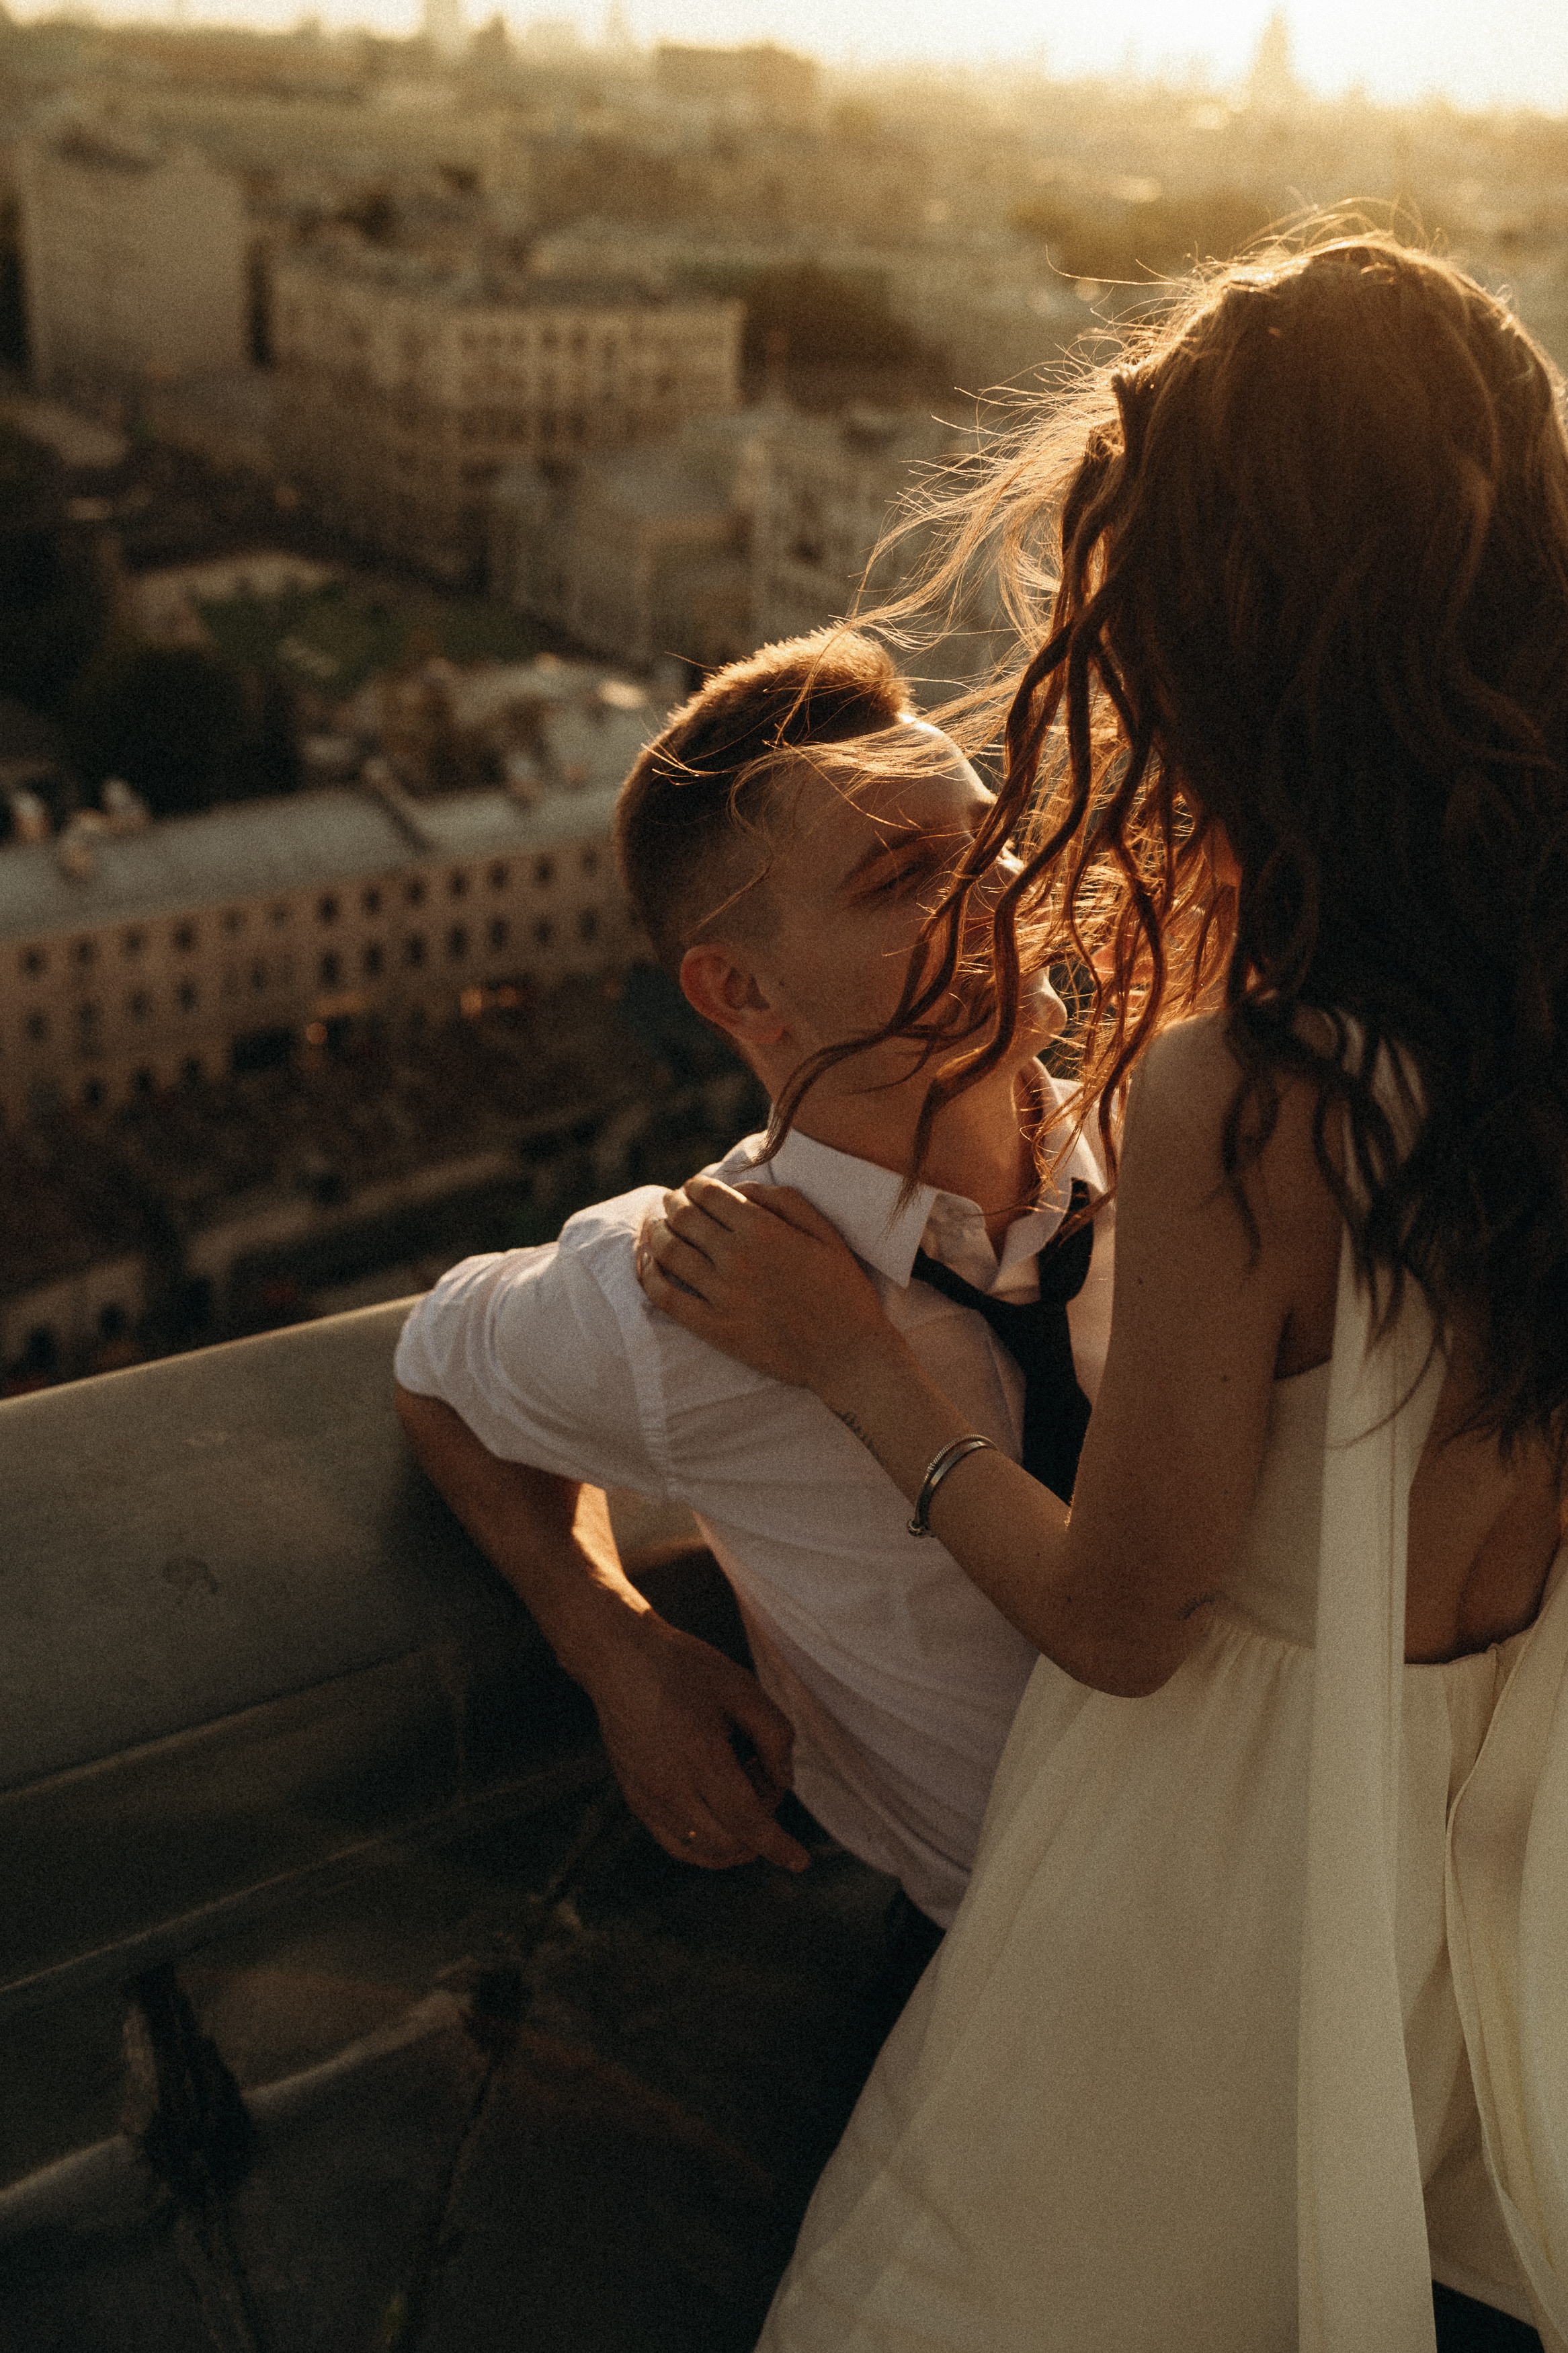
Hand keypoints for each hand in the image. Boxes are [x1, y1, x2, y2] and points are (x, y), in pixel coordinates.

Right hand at [582, 1609, 809, 1873]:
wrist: (619, 1659)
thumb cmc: (683, 1668)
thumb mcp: (743, 1688)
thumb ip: (775, 1736)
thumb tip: (783, 1782)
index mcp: (699, 1756)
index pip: (746, 1822)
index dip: (777, 1845)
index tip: (799, 1862)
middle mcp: (669, 1787)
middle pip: (728, 1842)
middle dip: (760, 1827)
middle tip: (760, 1774)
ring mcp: (647, 1798)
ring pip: (702, 1851)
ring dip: (734, 1838)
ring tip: (737, 1786)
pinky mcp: (635, 1799)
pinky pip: (676, 1843)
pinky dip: (705, 1845)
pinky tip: (719, 1814)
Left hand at [635, 1174, 894, 1399]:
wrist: (847, 1354)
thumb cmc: (842, 1291)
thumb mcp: (826, 1233)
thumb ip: (784, 1201)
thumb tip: (740, 1188)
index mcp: (763, 1230)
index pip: (709, 1194)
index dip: (695, 1187)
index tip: (693, 1188)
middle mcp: (736, 1257)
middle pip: (684, 1218)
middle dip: (673, 1204)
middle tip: (671, 1204)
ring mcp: (722, 1294)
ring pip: (669, 1252)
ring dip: (655, 1233)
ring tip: (655, 1227)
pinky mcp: (713, 1327)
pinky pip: (665, 1296)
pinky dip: (648, 1274)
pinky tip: (646, 1263)